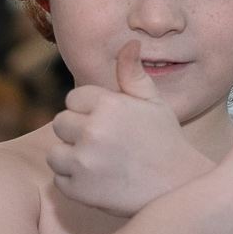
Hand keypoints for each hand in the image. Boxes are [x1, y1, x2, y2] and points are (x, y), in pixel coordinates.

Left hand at [46, 42, 211, 215]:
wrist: (178, 188)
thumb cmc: (166, 142)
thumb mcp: (154, 104)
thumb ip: (134, 75)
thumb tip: (130, 43)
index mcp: (108, 105)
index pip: (73, 99)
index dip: (88, 111)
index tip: (107, 124)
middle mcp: (92, 131)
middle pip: (60, 123)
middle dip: (77, 132)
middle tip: (103, 144)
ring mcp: (83, 162)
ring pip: (55, 153)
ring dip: (70, 158)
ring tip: (98, 162)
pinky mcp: (79, 190)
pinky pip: (60, 180)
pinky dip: (75, 183)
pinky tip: (99, 181)